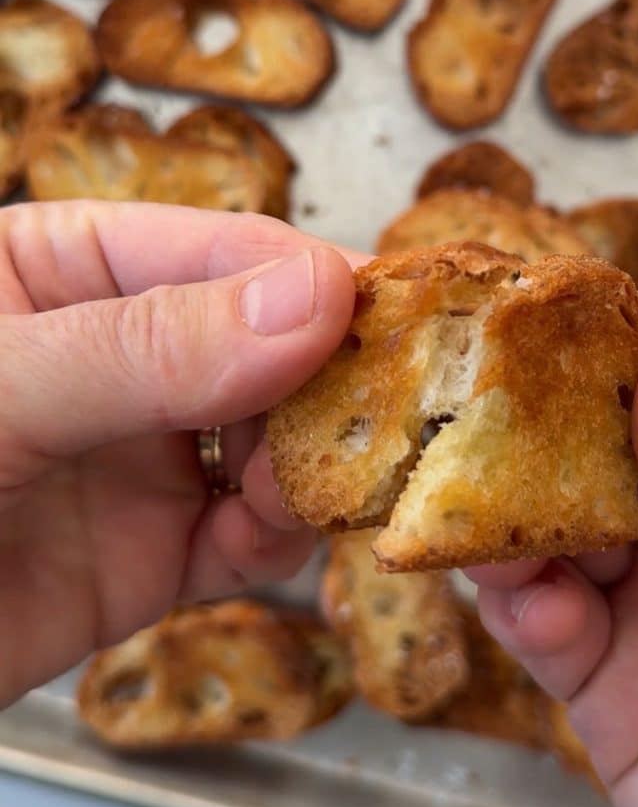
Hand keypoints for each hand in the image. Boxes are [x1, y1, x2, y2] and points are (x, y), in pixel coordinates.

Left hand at [0, 200, 360, 707]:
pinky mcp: (155, 555)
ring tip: (331, 479)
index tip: (384, 309)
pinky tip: (276, 535)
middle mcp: (123, 358)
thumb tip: (314, 293)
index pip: (222, 250)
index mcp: (73, 272)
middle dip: (330, 374)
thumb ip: (149, 345)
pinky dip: (281, 535)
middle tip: (395, 401)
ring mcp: (143, 457)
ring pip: (274, 441)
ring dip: (315, 458)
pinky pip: (249, 535)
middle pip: (268, 345)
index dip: (310, 275)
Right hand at [469, 294, 637, 806]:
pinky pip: (550, 633)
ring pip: (565, 531)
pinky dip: (518, 608)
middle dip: (544, 415)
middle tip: (473, 386)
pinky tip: (517, 597)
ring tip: (472, 501)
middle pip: (614, 443)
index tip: (564, 304)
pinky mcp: (615, 692)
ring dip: (511, 513)